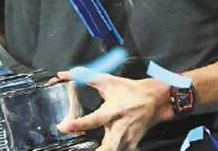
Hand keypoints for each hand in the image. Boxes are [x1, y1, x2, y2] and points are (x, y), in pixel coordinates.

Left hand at [55, 72, 172, 150]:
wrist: (154, 99)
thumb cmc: (130, 90)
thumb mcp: (108, 81)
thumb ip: (84, 77)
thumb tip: (64, 74)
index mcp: (113, 110)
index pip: (93, 119)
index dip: (78, 124)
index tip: (64, 127)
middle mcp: (120, 126)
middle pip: (108, 147)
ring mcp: (127, 138)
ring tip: (94, 150)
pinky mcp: (131, 144)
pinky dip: (113, 150)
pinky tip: (106, 148)